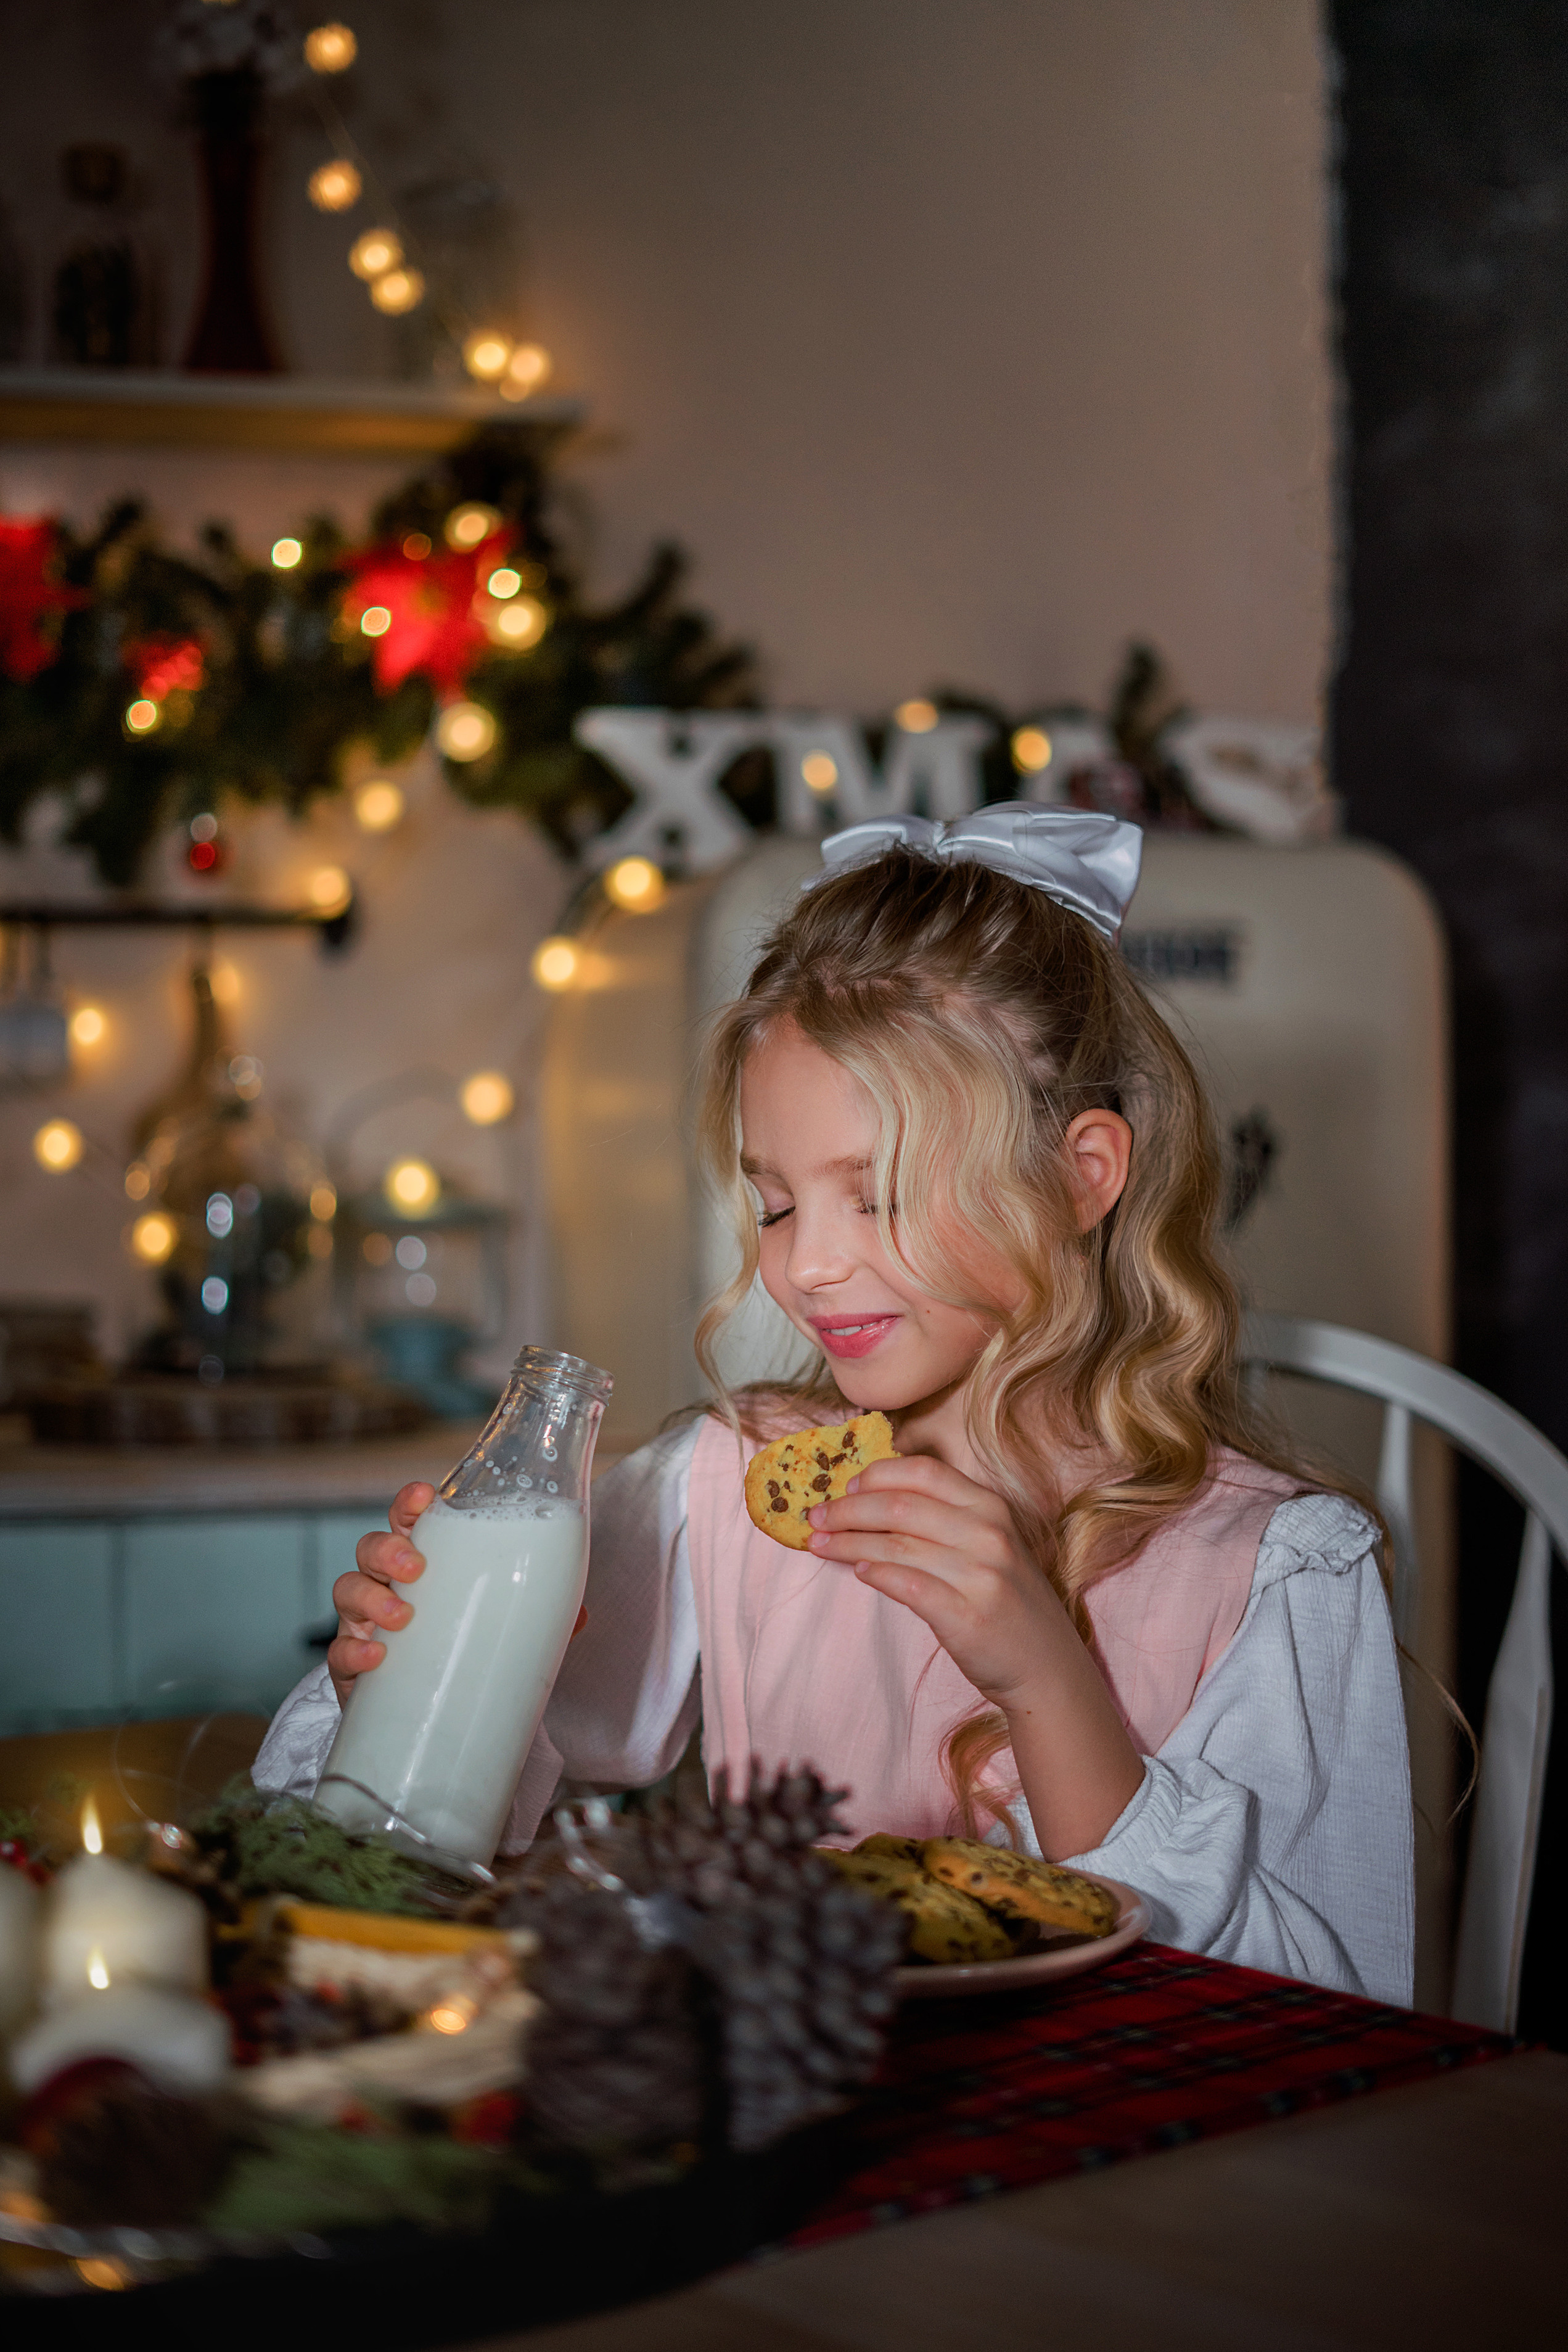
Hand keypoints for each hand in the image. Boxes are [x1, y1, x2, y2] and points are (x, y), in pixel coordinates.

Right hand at [326, 1483, 590, 1708]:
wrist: (429, 1719)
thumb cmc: (462, 1651)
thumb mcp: (500, 1627)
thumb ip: (537, 1617)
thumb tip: (583, 1616)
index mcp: (424, 1566)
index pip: (409, 1522)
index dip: (409, 1503)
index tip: (423, 1495)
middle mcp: (388, 1587)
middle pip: (371, 1548)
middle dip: (388, 1548)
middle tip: (415, 1565)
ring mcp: (364, 1625)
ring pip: (348, 1590)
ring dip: (370, 1596)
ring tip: (400, 1615)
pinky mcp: (352, 1670)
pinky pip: (340, 1652)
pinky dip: (353, 1651)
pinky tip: (377, 1656)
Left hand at [806, 1454, 1065, 1708]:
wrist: (1047, 1667)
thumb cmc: (1007, 1602)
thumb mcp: (990, 1546)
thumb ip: (946, 1520)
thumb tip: (871, 1501)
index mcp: (992, 1507)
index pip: (923, 1472)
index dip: (877, 1475)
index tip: (846, 1487)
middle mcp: (989, 1534)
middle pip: (900, 1506)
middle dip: (847, 1509)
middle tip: (815, 1517)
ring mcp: (981, 1575)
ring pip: (895, 1546)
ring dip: (847, 1543)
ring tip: (818, 1544)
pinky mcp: (966, 1616)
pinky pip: (906, 1585)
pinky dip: (874, 1575)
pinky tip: (856, 1573)